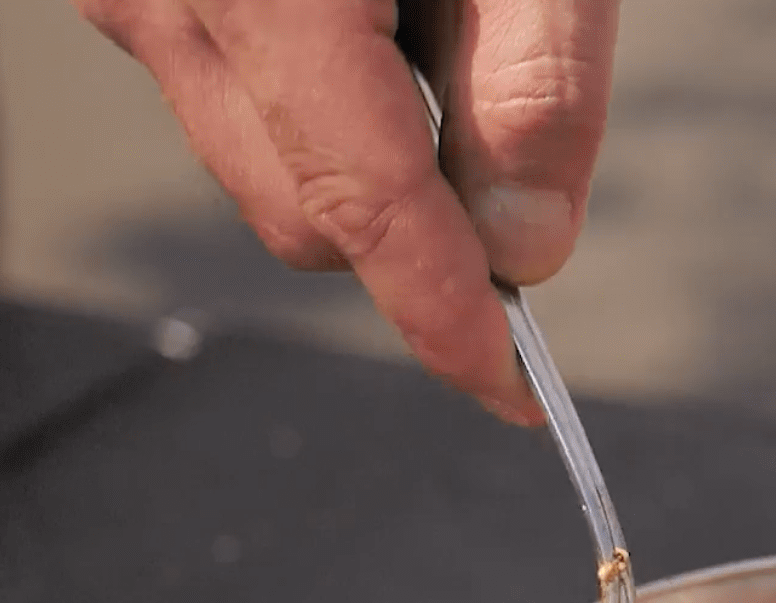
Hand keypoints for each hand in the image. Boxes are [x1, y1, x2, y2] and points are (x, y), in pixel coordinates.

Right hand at [77, 0, 618, 422]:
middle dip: (425, 239)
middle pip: (310, 217)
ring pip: (269, 175)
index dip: (446, 316)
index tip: (513, 391)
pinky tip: (384, 22)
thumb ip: (537, 86)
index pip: (364, 207)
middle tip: (521, 171)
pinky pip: (238, 109)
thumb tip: (526, 248)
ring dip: (375, 163)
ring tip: (445, 35)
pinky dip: (327, 110)